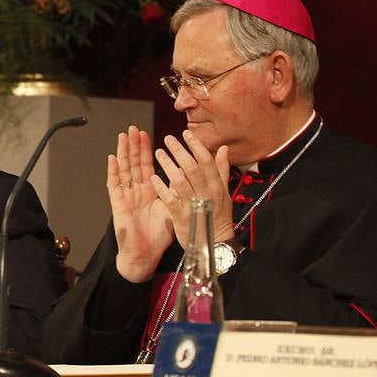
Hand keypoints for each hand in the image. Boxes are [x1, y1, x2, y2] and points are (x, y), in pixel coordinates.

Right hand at [107, 126, 175, 282]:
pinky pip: (114, 184)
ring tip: (123, 136)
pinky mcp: (118, 202)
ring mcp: (126, 195)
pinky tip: (112, 158)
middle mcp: (136, 190)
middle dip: (134, 145)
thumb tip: (188, 174)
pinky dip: (113, 170)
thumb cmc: (158, 234)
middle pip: (134, 163)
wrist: (145, 254)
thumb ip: (177, 191)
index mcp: (149, 190)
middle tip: (134, 128)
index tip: (147, 133)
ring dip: (123, 152)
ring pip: (124, 168)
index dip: (146, 149)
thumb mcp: (173, 208)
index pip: (147, 165)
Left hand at [153, 130, 234, 249]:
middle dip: (179, 152)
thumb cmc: (218, 215)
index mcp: (216, 186)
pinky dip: (162, 188)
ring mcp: (194, 205)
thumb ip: (221, 170)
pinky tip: (153, 178)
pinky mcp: (182, 217)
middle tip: (168, 139)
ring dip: (168, 165)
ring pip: (180, 182)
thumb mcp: (223, 192)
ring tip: (158, 153)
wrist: (215, 243)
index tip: (186, 134)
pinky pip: (171, 200)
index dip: (196, 146)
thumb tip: (223, 148)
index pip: (207, 162)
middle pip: (192, 168)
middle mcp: (206, 194)